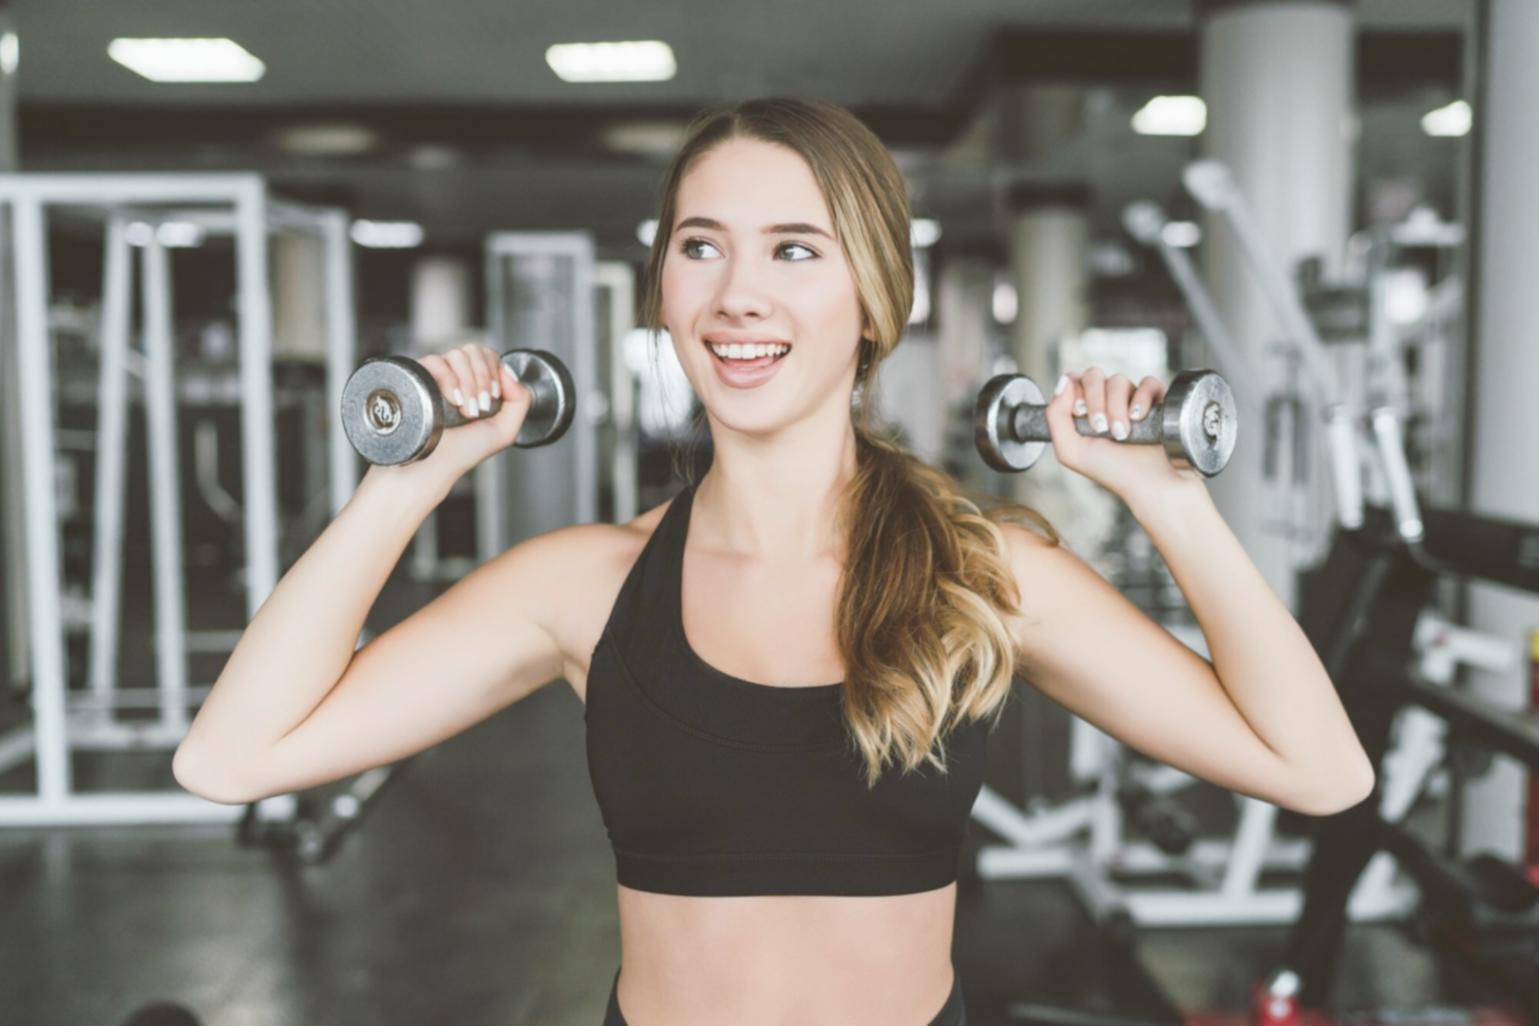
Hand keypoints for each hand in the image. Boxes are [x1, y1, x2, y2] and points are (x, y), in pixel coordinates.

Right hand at [366, 343, 533, 491]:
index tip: (493, 397)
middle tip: (481, 406)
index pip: (488, 355)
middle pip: (475, 350)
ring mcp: (435, 376)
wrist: (433, 466)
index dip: (494, 371)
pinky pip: (435, 361)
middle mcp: (455, 377)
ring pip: (457, 354)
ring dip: (469, 382)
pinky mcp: (417, 378)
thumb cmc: (463, 452)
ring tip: (465, 409)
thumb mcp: (505, 430)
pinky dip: (449, 379)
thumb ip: (520, 401)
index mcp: (475, 384)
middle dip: (483, 377)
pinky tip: (453, 400)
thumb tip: (509, 371)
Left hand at [1044, 367, 1205, 505]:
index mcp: (1085, 410)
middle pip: (1094, 375)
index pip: (1074, 380)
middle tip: (1100, 427)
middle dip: (1094, 399)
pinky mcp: (1158, 401)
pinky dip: (1141, 398)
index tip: (1080, 414)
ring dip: (1116, 406)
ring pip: (1119, 380)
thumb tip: (1063, 381)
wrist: (1148, 484)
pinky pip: (1148, 382)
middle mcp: (1107, 401)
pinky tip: (1138, 417)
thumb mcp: (1070, 450)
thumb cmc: (1111, 471)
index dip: (1074, 391)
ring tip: (1121, 433)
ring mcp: (1132, 399)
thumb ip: (1055, 416)